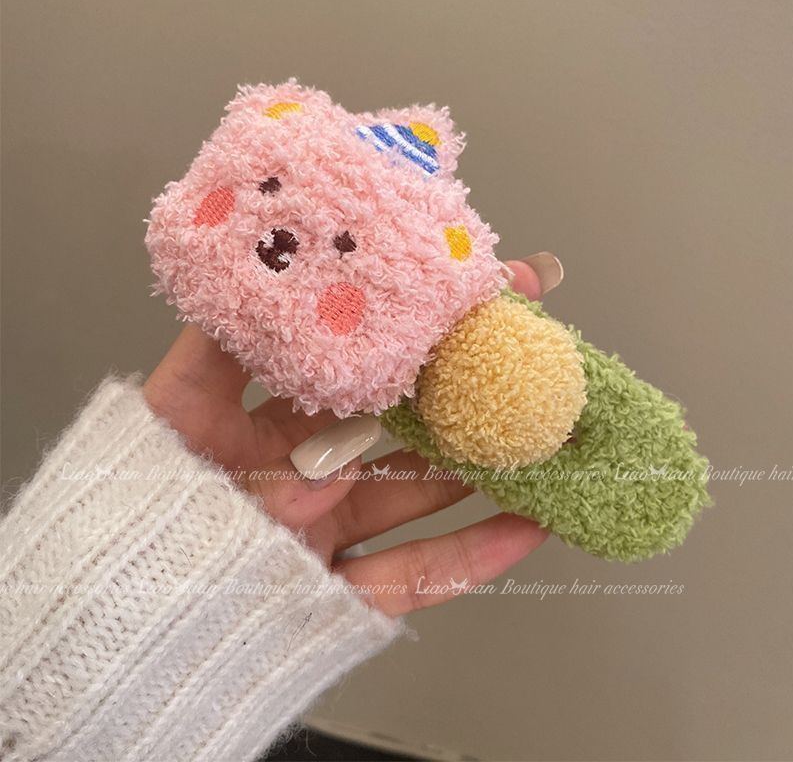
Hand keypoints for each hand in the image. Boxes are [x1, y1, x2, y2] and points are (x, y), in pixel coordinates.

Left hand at [143, 256, 558, 616]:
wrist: (120, 649)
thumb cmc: (130, 537)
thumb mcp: (164, 446)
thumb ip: (226, 414)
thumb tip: (316, 445)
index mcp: (237, 428)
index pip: (316, 357)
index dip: (372, 315)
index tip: (423, 280)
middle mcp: (286, 476)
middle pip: (382, 423)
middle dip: (445, 382)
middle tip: (507, 341)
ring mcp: (322, 537)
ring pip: (412, 493)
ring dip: (476, 463)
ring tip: (534, 424)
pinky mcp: (342, 596)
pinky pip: (415, 575)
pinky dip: (471, 555)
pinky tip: (527, 525)